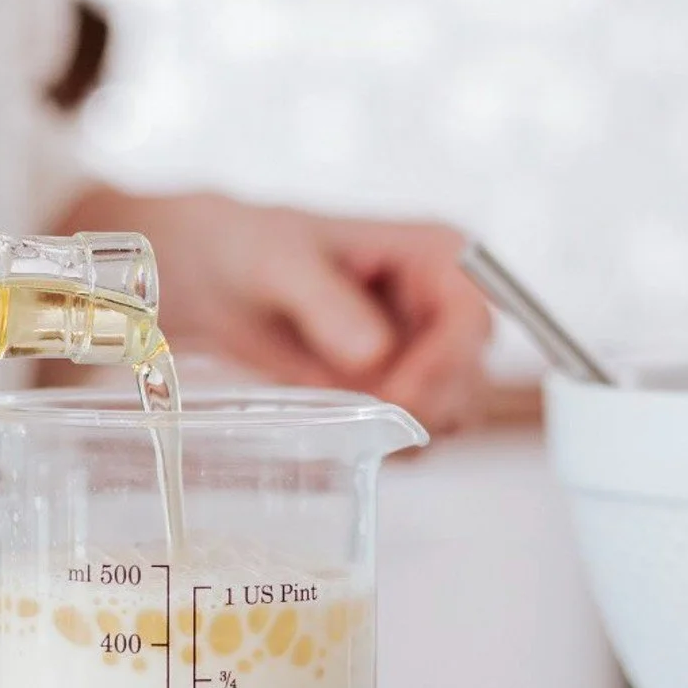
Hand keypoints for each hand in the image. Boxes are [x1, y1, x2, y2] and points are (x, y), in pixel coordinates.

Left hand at [60, 187, 491, 431]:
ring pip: (453, 411)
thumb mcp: (280, 265)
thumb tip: (376, 354)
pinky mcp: (400, 387)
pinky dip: (390, 439)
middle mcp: (444, 304)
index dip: (446, 364)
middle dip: (428, 403)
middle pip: (472, 375)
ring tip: (344, 410)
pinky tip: (342, 424)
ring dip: (409, 426)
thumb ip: (328, 304)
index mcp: (438, 255)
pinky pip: (419, 430)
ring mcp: (425, 351)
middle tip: (366, 414)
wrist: (214, 276)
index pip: (474, 318)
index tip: (397, 394)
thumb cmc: (250, 248)